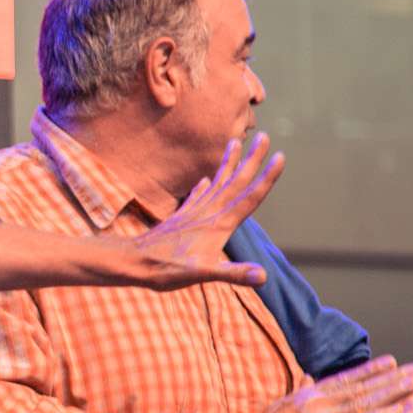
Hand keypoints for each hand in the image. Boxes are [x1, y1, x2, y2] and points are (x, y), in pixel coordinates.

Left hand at [130, 135, 283, 289]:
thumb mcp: (202, 275)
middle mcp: (208, 214)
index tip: (281, 156)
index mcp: (219, 224)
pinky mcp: (180, 219)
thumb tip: (262, 276)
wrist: (131, 262)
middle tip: (265, 136)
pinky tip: (203, 180)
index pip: (249, 197)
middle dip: (252, 160)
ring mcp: (193, 214)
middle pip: (236, 183)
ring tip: (234, 141)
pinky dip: (203, 186)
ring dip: (228, 164)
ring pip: (216, 184)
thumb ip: (233, 274)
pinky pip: (196, 197)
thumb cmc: (166, 270)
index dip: (267, 178)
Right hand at [216, 356, 412, 412]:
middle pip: (360, 387)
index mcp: (308, 395)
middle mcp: (318, 401)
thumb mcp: (280, 407)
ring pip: (364, 403)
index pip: (344, 379)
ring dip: (392, 393)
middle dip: (389, 378)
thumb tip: (307, 377)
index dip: (369, 370)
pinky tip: (399, 412)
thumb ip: (299, 393)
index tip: (390, 362)